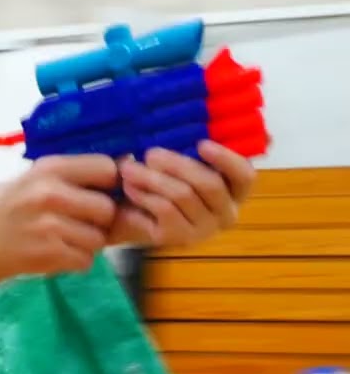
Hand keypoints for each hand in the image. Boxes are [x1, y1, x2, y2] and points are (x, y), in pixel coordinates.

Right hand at [0, 154, 118, 277]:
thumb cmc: (1, 210)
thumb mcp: (33, 181)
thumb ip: (72, 180)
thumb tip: (123, 179)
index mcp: (49, 168)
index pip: (106, 168)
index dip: (109, 185)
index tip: (99, 194)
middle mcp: (50, 193)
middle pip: (107, 208)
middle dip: (99, 221)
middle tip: (78, 224)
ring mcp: (48, 225)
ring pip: (98, 239)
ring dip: (86, 245)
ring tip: (61, 241)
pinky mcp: (46, 254)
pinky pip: (84, 260)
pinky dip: (74, 262)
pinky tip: (54, 255)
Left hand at [110, 141, 256, 246]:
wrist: (130, 218)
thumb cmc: (162, 184)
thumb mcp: (176, 166)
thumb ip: (185, 151)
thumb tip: (174, 136)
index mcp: (234, 191)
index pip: (244, 176)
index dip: (226, 159)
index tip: (202, 144)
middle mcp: (226, 213)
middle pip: (210, 184)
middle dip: (178, 164)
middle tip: (150, 153)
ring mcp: (203, 229)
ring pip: (183, 195)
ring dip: (152, 178)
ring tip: (129, 168)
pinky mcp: (178, 237)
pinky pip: (164, 209)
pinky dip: (144, 194)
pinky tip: (130, 187)